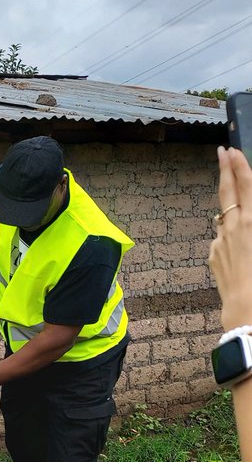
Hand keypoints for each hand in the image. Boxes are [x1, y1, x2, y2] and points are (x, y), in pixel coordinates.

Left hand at [210, 147, 251, 329]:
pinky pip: (223, 240)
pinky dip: (231, 239)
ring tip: (236, 202)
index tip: (232, 150)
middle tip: (222, 151)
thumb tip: (250, 214)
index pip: (246, 186)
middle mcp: (234, 227)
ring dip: (230, 205)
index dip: (239, 166)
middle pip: (228, 192)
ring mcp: (220, 241)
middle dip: (225, 169)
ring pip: (225, 216)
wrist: (247, 310)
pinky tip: (241, 253)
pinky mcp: (213, 256)